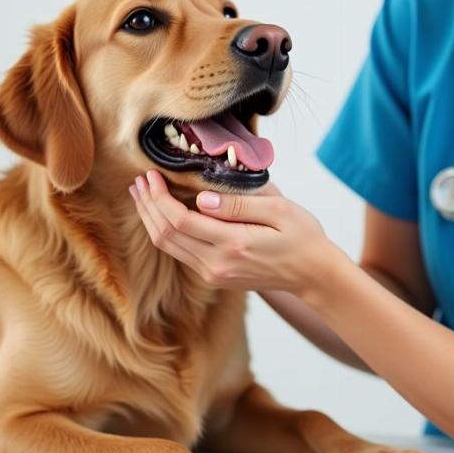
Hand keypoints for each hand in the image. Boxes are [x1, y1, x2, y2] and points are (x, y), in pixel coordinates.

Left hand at [129, 169, 338, 297]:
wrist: (314, 275)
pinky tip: (163, 212)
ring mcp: (214, 274)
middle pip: (165, 235)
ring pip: (168, 247)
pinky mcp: (214, 276)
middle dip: (147, 206)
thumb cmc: (302, 237)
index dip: (159, 198)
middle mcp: (217, 265)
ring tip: (143, 194)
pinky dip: (166, 230)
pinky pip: (180, 253)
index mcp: (232, 245)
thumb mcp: (279, 210)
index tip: (151, 175)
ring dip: (151, 219)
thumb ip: (240, 204)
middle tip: (139, 181)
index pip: (179, 221)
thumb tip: (202, 198)